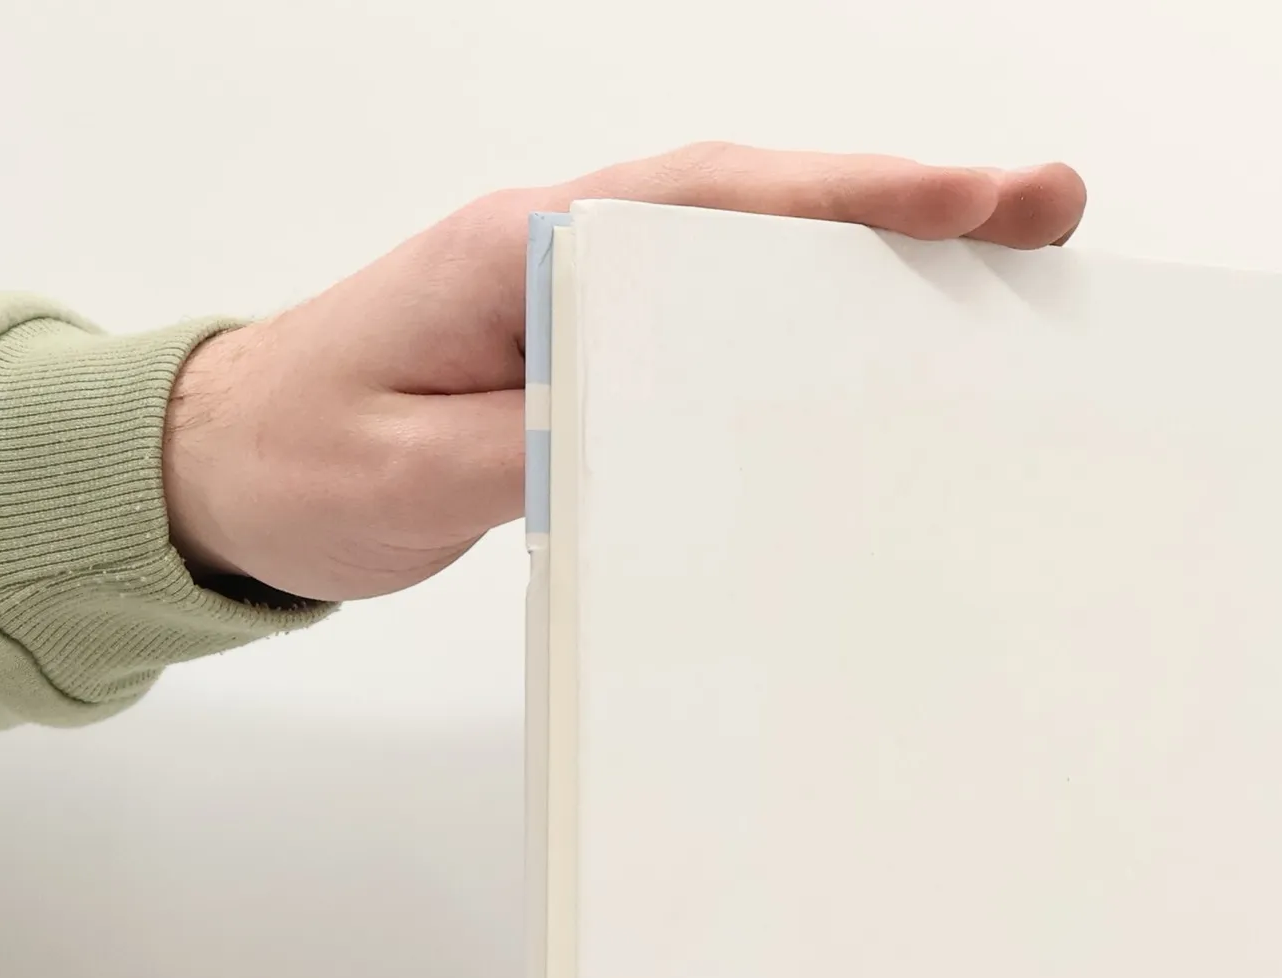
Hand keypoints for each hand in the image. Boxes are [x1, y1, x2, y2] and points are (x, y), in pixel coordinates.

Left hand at [161, 144, 1085, 602]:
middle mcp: (575, 248)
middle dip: (912, 209)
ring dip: (882, 258)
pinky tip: (892, 342)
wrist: (234, 468)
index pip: (717, 205)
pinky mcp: (601, 345)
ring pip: (763, 252)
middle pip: (769, 207)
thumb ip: (534, 443)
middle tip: (1047, 211)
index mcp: (532, 250)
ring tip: (1012, 268)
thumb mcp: (412, 470)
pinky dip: (819, 314)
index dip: (851, 203)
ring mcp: (593, 291)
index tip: (970, 206)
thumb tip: (656, 433)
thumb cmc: (309, 458)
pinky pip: (730, 316)